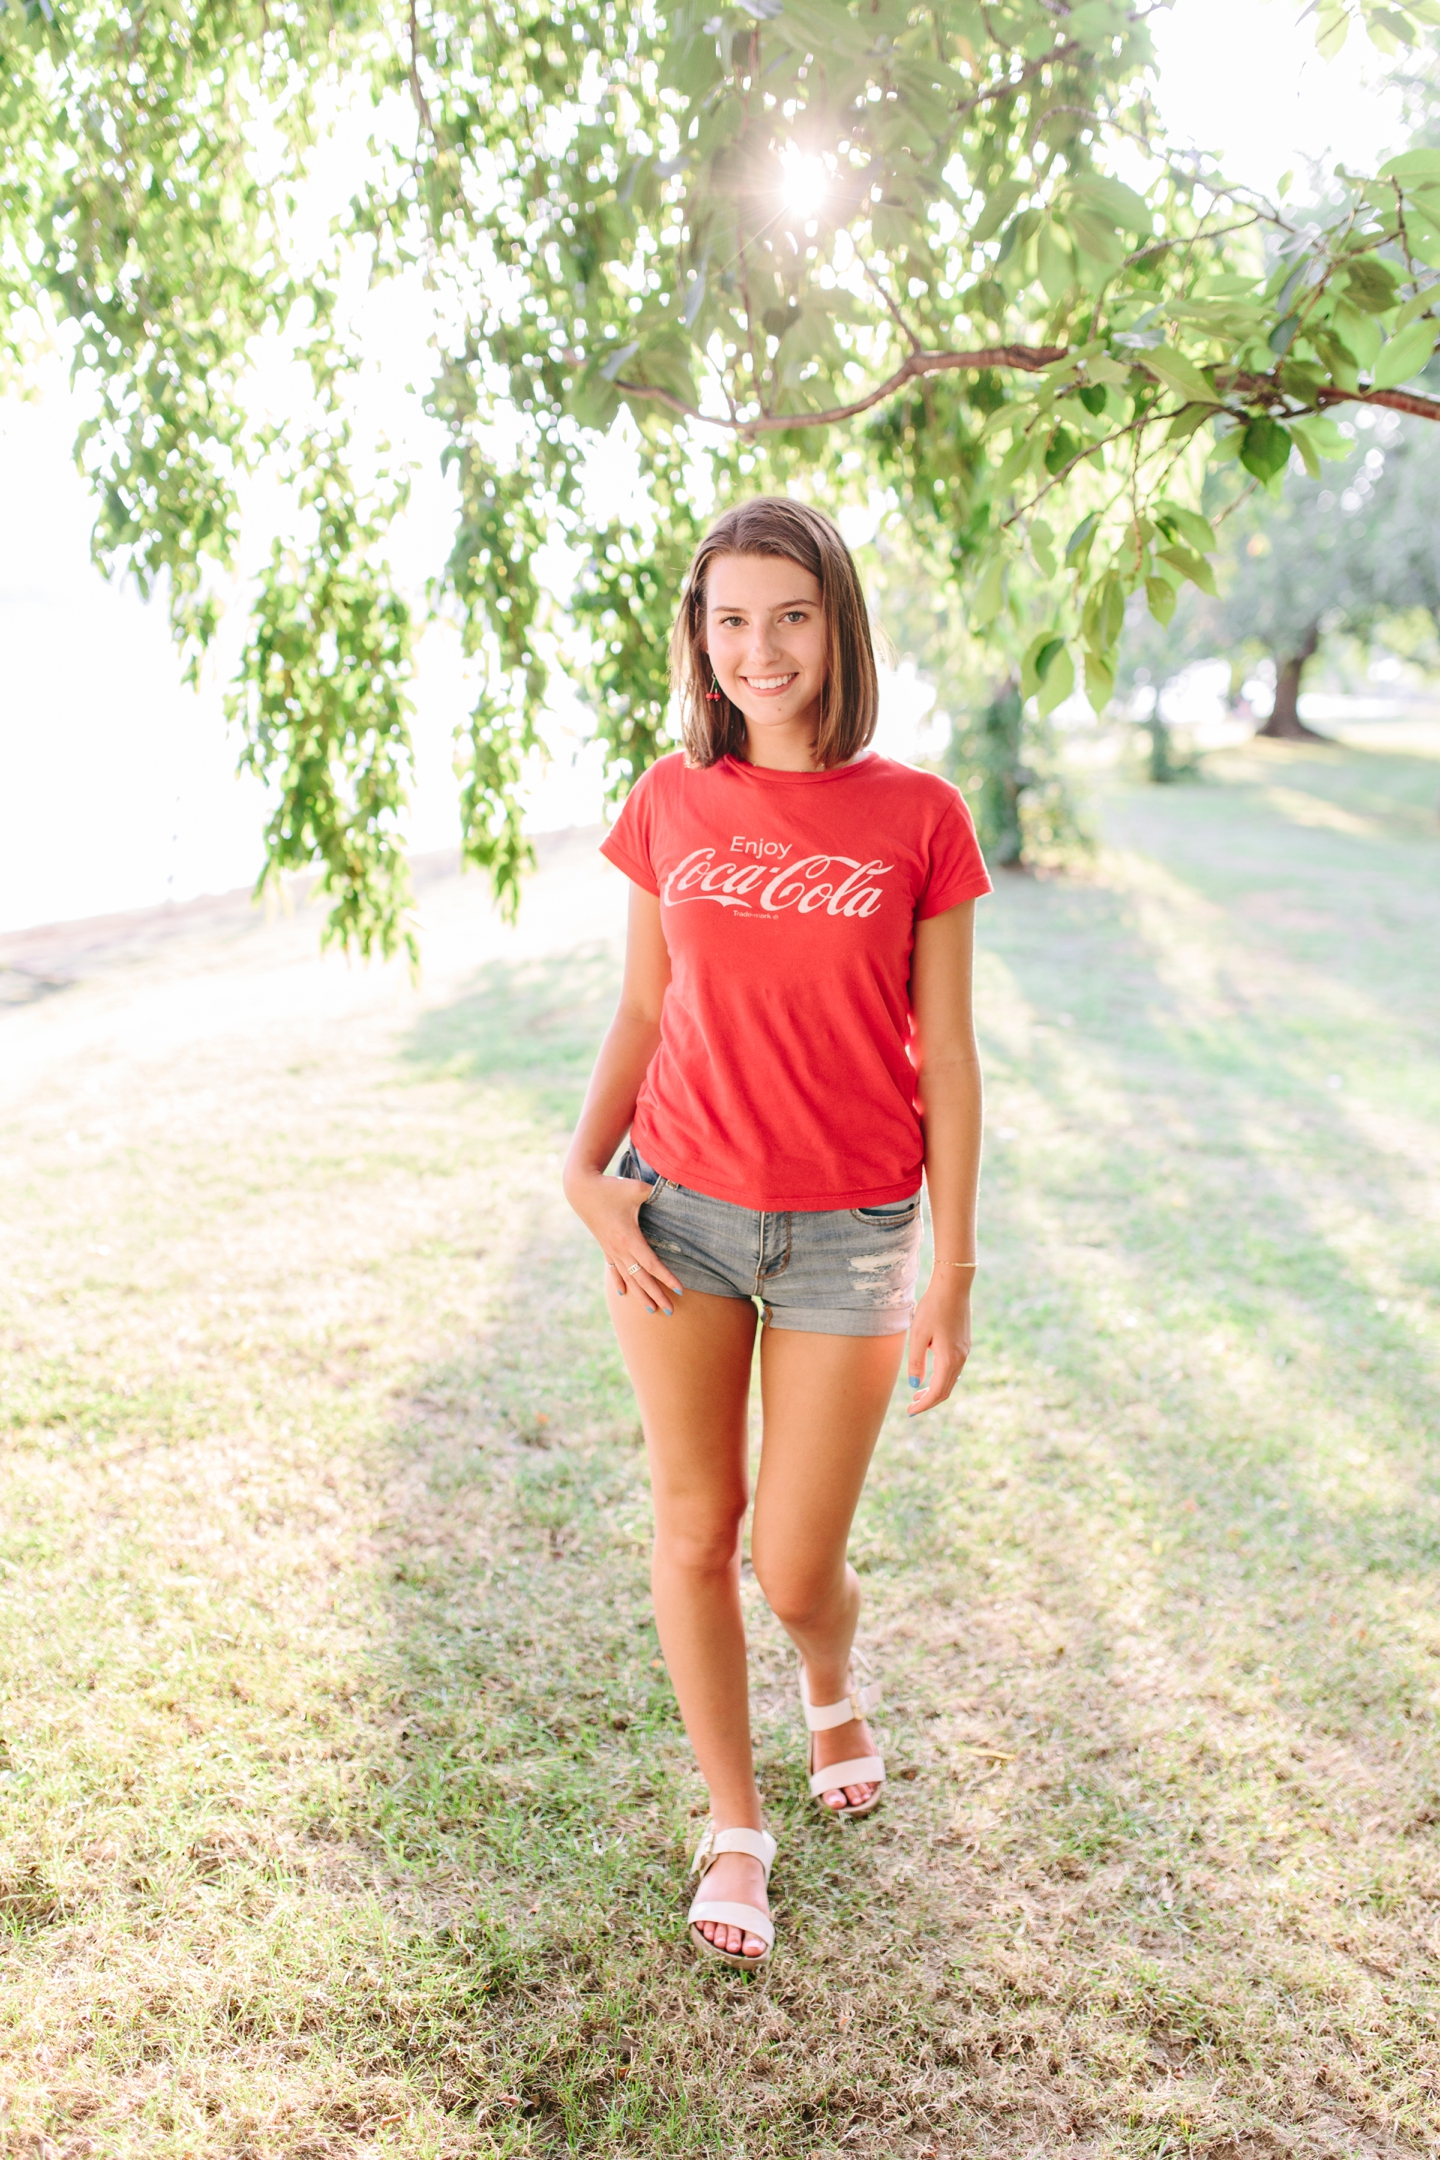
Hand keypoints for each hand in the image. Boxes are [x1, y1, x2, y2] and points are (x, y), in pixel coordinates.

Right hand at [562, 1165, 683, 1315]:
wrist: (581, 1189)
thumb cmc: (611, 1187)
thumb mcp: (637, 1188)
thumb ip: (658, 1192)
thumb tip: (678, 1189)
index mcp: (629, 1238)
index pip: (651, 1264)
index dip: (667, 1278)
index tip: (680, 1289)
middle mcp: (619, 1249)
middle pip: (641, 1278)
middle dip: (656, 1295)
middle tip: (671, 1310)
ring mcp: (610, 1249)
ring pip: (628, 1278)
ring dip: (640, 1294)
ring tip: (652, 1309)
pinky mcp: (604, 1246)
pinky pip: (613, 1269)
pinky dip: (619, 1282)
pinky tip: (623, 1294)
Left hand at [905, 1277, 970, 1413]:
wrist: (953, 1287)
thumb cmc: (932, 1308)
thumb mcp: (918, 1335)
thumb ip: (916, 1362)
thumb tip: (914, 1385)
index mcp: (948, 1359)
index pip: (937, 1392)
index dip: (924, 1405)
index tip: (910, 1412)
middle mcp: (960, 1358)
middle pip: (946, 1390)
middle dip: (929, 1401)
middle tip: (912, 1406)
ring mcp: (965, 1351)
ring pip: (951, 1380)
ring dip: (935, 1389)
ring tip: (918, 1392)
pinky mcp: (965, 1344)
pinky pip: (954, 1369)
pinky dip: (942, 1378)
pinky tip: (931, 1375)